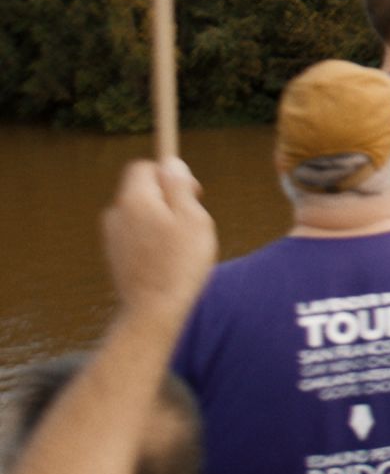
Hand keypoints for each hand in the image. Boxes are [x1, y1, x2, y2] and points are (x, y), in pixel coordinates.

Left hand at [103, 159, 216, 322]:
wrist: (154, 310)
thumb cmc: (180, 263)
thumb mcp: (192, 217)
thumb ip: (179, 186)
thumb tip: (171, 163)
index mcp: (134, 199)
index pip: (144, 167)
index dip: (169, 173)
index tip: (193, 191)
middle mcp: (116, 213)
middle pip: (141, 190)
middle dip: (167, 198)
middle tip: (192, 220)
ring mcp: (112, 236)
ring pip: (140, 213)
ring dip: (160, 219)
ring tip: (182, 243)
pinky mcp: (115, 255)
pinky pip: (135, 234)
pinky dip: (151, 238)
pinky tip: (168, 258)